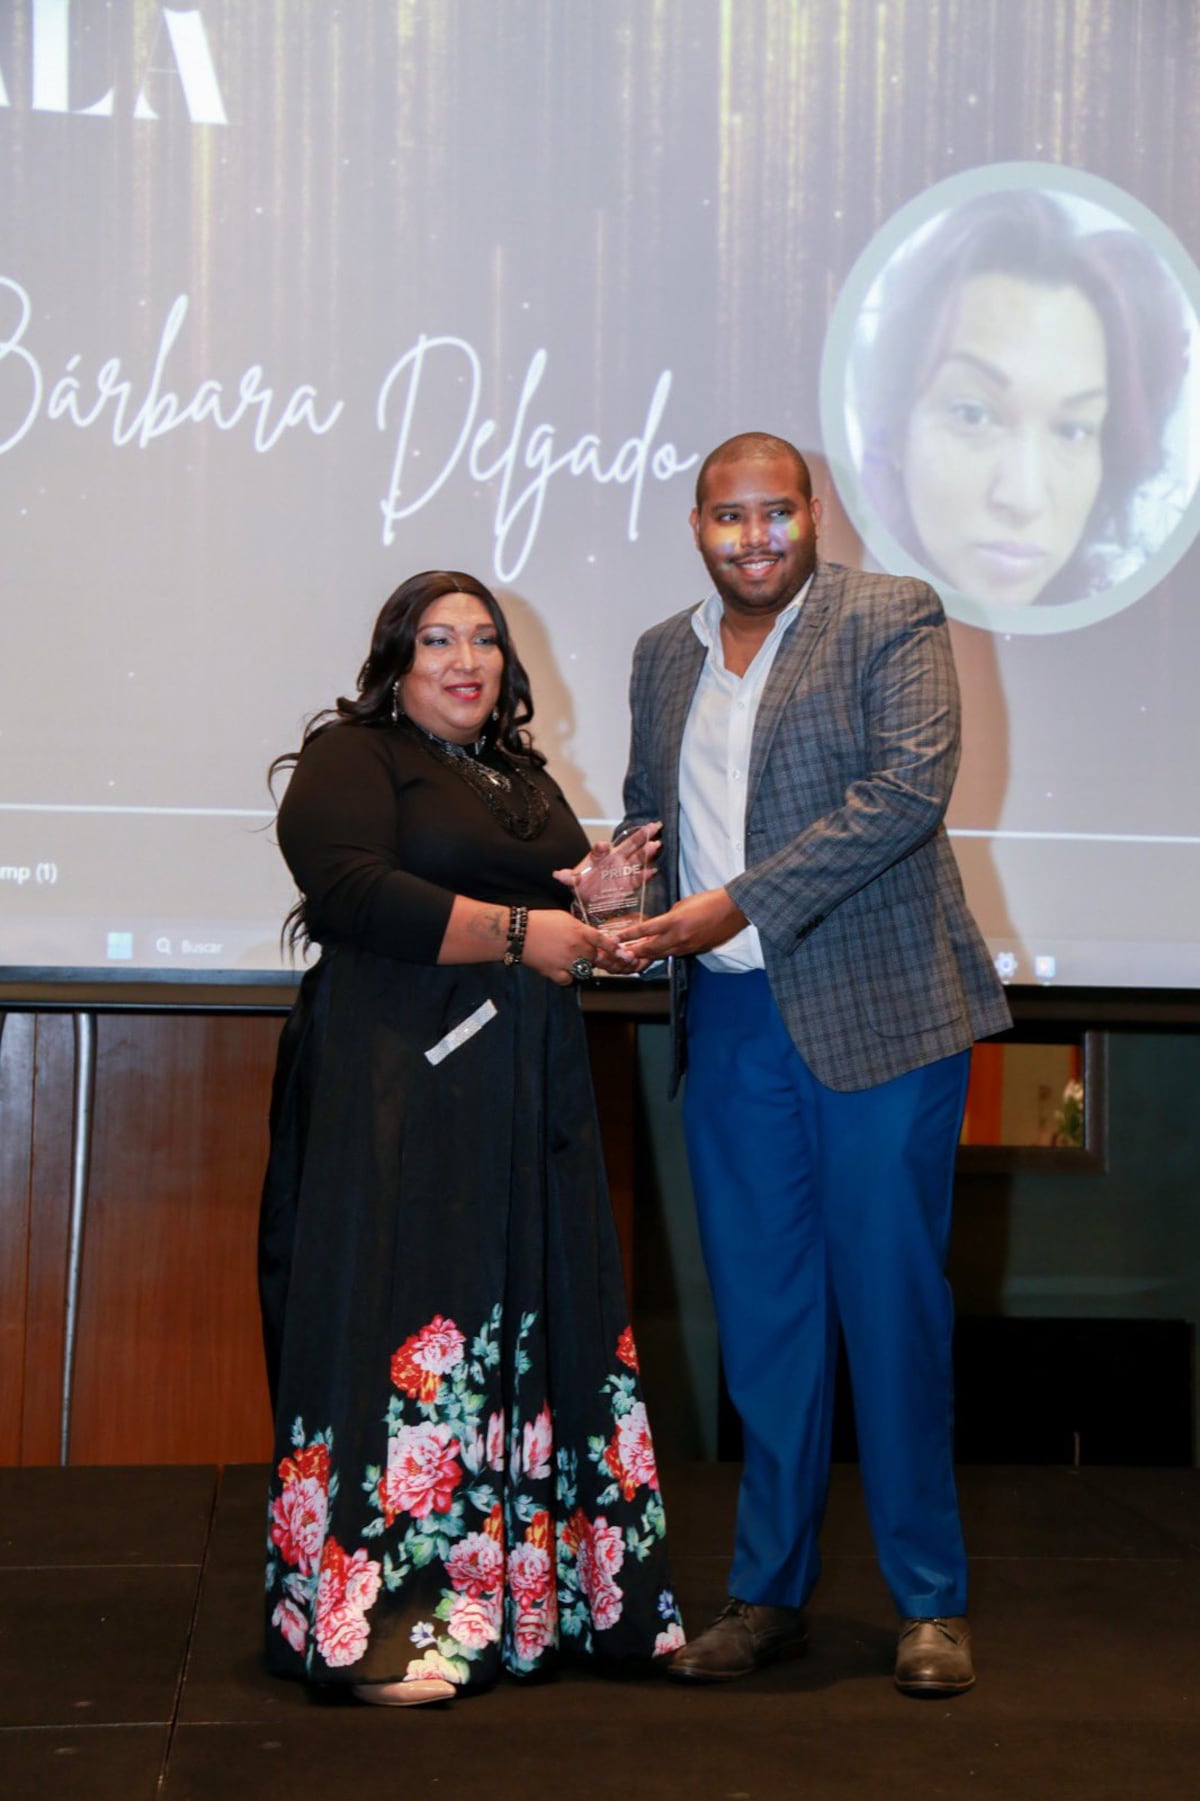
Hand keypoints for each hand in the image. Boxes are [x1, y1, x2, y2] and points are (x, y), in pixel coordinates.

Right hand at [523, 908, 636, 984]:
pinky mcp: (555, 972)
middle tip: (600, 960)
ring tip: (575, 961)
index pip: (603, 941)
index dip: (615, 949)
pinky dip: (568, 977)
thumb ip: (581, 928)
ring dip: (584, 967)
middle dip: (600, 959)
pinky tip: (563, 970)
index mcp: (579, 931)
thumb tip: (592, 936)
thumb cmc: (541, 921)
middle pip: (597, 959)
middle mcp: (576, 947)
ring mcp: (566, 961)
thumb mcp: (564, 917)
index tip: (624, 954)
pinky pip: (569, 980)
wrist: (519, 932)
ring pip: (585, 970)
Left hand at [553, 821, 661, 906]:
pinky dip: (646, 875)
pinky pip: (639, 878)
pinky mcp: (629, 884)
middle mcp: (615, 860)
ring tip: (655, 845)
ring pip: (637, 859)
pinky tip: (653, 870)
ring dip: (646, 852)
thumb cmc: (583, 886)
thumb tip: (558, 875)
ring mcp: (624, 871)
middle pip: (629, 845)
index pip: (601, 849)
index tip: (603, 846)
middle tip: (652, 826)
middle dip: (641, 835)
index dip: (601, 847)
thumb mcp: (573, 882)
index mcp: (600, 856)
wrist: (591, 901)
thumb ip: (568, 878)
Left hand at [613, 887, 747, 966]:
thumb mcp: (683, 904)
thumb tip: (659, 925)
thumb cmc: (709, 901)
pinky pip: (675, 953)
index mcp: (674, 921)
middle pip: (650, 948)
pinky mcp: (695, 950)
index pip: (645, 930)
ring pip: (662, 954)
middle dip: (634, 951)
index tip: (616, 938)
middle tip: (620, 953)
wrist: (733, 910)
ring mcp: (687, 946)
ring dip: (647, 955)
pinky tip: (657, 953)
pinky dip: (664, 954)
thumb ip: (668, 916)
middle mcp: (679, 937)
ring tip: (634, 956)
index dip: (629, 935)